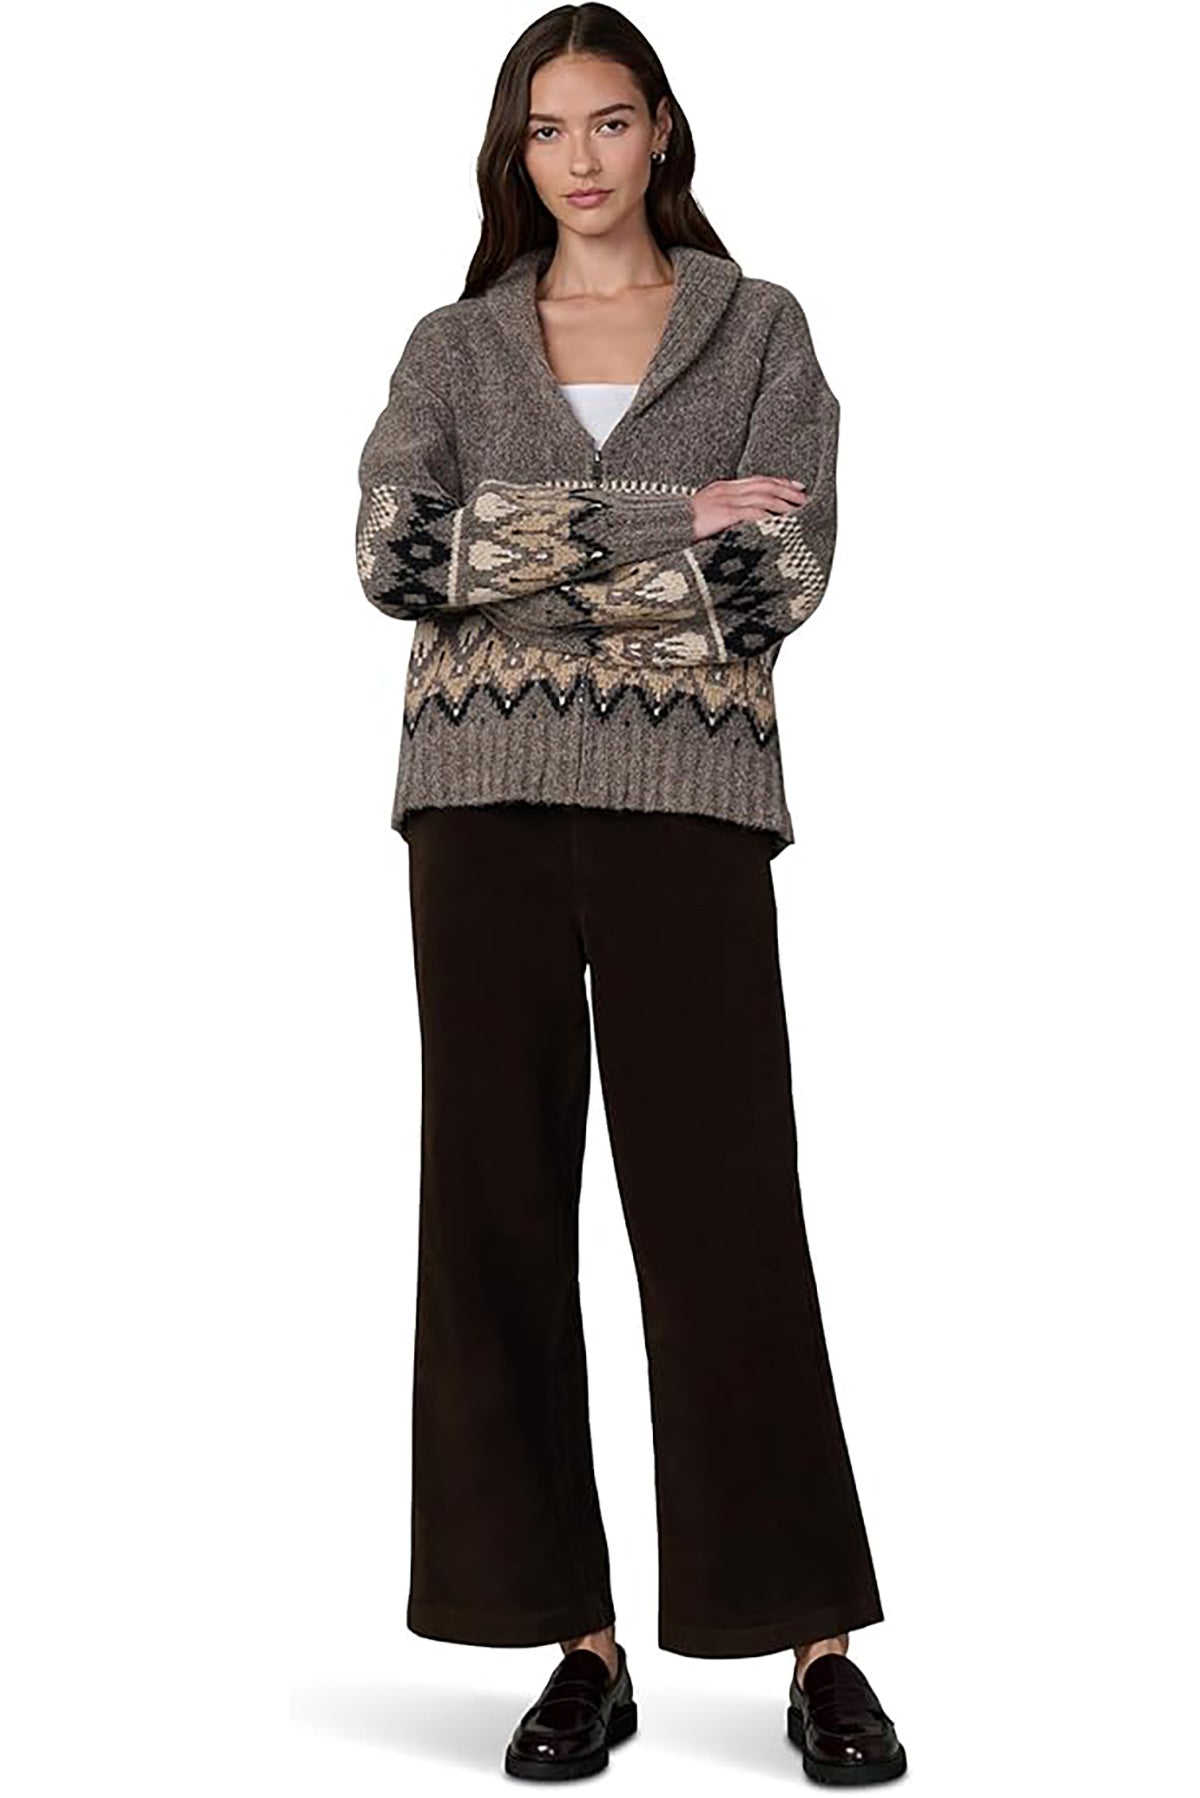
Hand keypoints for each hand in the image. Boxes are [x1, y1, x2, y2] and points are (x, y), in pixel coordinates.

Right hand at [689, 476, 808, 540]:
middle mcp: (726, 490)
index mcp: (722, 488)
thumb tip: (741, 521)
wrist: (664, 527)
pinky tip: (781, 521)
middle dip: (787, 490)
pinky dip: (769, 516)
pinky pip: (753, 512)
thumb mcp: (704, 514)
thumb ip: (723, 513)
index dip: (778, 482)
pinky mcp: (724, 513)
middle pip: (764, 485)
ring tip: (798, 510)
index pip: (757, 480)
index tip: (795, 486)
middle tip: (804, 497)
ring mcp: (725, 501)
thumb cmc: (680, 526)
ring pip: (763, 496)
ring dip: (783, 503)